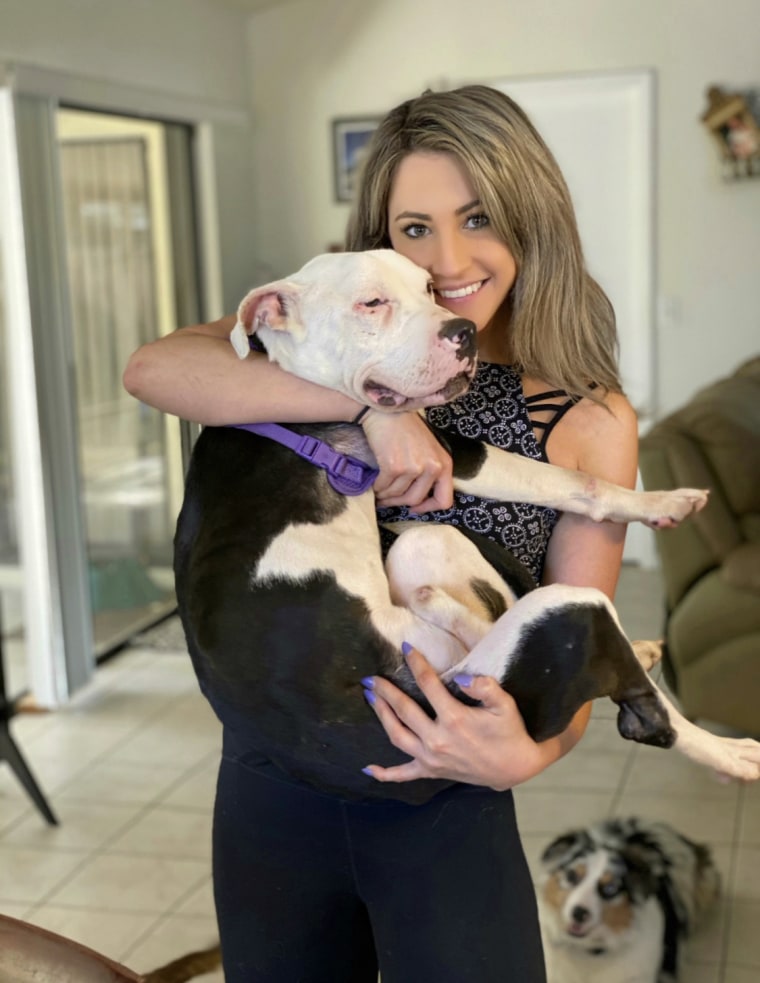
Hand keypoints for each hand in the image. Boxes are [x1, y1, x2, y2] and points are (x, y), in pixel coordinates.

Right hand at [361, 412, 453, 512]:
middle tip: (388, 499)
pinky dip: (377, 488)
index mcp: (444, 465)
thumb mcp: (429, 450)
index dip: (427, 508)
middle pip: (415, 500)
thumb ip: (430, 471)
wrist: (387, 413)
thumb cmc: (406, 430)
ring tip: (380, 490)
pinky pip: (383, 487)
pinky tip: (374, 482)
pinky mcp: (394, 466)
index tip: (414, 508)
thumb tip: (418, 500)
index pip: (444, 500)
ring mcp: (414, 467)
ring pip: (397, 495)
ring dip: (385, 495)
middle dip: (399, 503)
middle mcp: (432, 467)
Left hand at [361, 646, 551, 789]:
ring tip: (370, 698)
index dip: (416, 664)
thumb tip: (461, 677)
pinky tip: (368, 769)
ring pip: (397, 736)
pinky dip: (385, 773)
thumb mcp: (504, 705)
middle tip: (370, 678)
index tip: (406, 648)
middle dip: (385, 692)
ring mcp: (432, 758)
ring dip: (381, 716)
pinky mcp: (432, 772)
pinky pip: (403, 775)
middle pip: (403, 710)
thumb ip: (484, 687)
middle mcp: (438, 739)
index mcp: (454, 719)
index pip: (428, 685)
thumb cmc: (509, 731)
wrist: (515, 767)